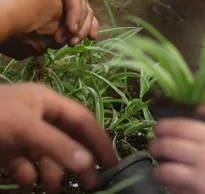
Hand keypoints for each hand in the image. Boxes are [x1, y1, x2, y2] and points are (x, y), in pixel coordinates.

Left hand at [0, 0, 96, 57]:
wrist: (1, 13)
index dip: (76, 12)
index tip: (71, 28)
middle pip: (83, 8)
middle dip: (81, 25)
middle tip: (72, 40)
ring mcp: (64, 9)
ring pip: (83, 18)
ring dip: (82, 31)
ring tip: (73, 42)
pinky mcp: (60, 22)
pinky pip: (76, 27)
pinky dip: (81, 33)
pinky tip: (77, 40)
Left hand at [0, 83, 116, 191]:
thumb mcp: (25, 129)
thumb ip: (58, 145)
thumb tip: (89, 163)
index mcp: (47, 102)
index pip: (82, 119)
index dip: (98, 139)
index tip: (112, 162)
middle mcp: (38, 117)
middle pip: (67, 140)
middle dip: (77, 161)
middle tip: (91, 185)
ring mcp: (21, 137)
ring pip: (47, 157)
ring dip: (53, 174)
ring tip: (53, 189)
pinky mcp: (5, 154)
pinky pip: (26, 168)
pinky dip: (30, 177)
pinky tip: (28, 184)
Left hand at [150, 119, 204, 193]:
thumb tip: (202, 135)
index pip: (182, 127)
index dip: (167, 126)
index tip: (159, 127)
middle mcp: (201, 154)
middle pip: (169, 146)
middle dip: (157, 145)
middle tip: (153, 145)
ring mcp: (196, 176)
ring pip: (166, 170)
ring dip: (159, 169)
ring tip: (157, 170)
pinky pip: (175, 190)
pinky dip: (171, 188)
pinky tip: (171, 187)